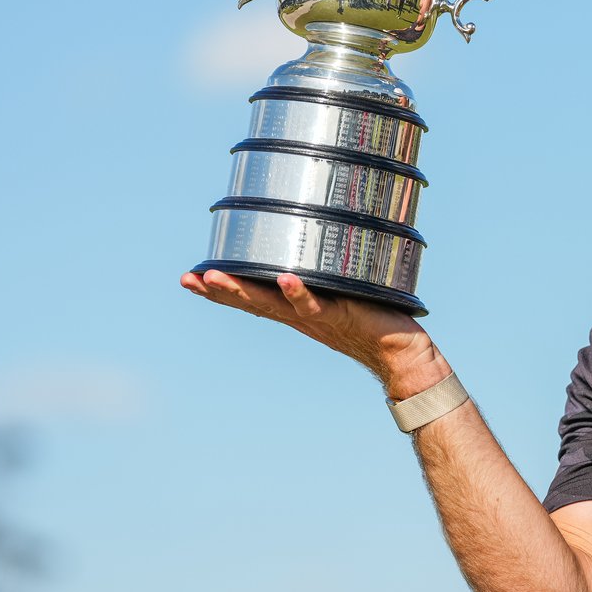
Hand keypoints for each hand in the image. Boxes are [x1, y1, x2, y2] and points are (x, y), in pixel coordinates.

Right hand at [180, 270, 449, 398]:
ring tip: (216, 277)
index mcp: (297, 309)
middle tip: (190, 279)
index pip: (252, 298)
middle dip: (219, 290)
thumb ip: (330, 273)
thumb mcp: (344, 292)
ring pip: (273, 304)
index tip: (190, 277)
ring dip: (243, 291)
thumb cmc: (376, 320)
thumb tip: (327, 237)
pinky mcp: (341, 315)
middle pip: (252, 302)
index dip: (221, 290)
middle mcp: (301, 315)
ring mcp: (318, 316)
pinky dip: (299, 293)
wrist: (402, 354)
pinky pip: (315, 304)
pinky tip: (285, 279)